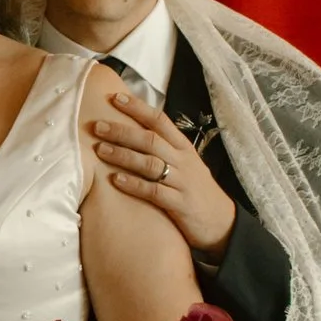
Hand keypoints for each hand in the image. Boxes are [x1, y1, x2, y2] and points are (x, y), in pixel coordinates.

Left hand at [88, 88, 236, 258]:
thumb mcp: (186, 165)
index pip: (160, 121)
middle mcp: (183, 161)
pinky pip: (153, 191)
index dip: (138, 108)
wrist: (222, 222)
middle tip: (98, 126)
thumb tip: (132, 134)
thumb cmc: (197, 191)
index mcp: (183, 148)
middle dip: (122, 131)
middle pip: (150, 140)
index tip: (116, 98)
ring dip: (123, 155)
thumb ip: (164, 150)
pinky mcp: (180, 204)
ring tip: (100, 150)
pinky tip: (116, 180)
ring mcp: (182, 182)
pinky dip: (134, 184)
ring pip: (150, 163)